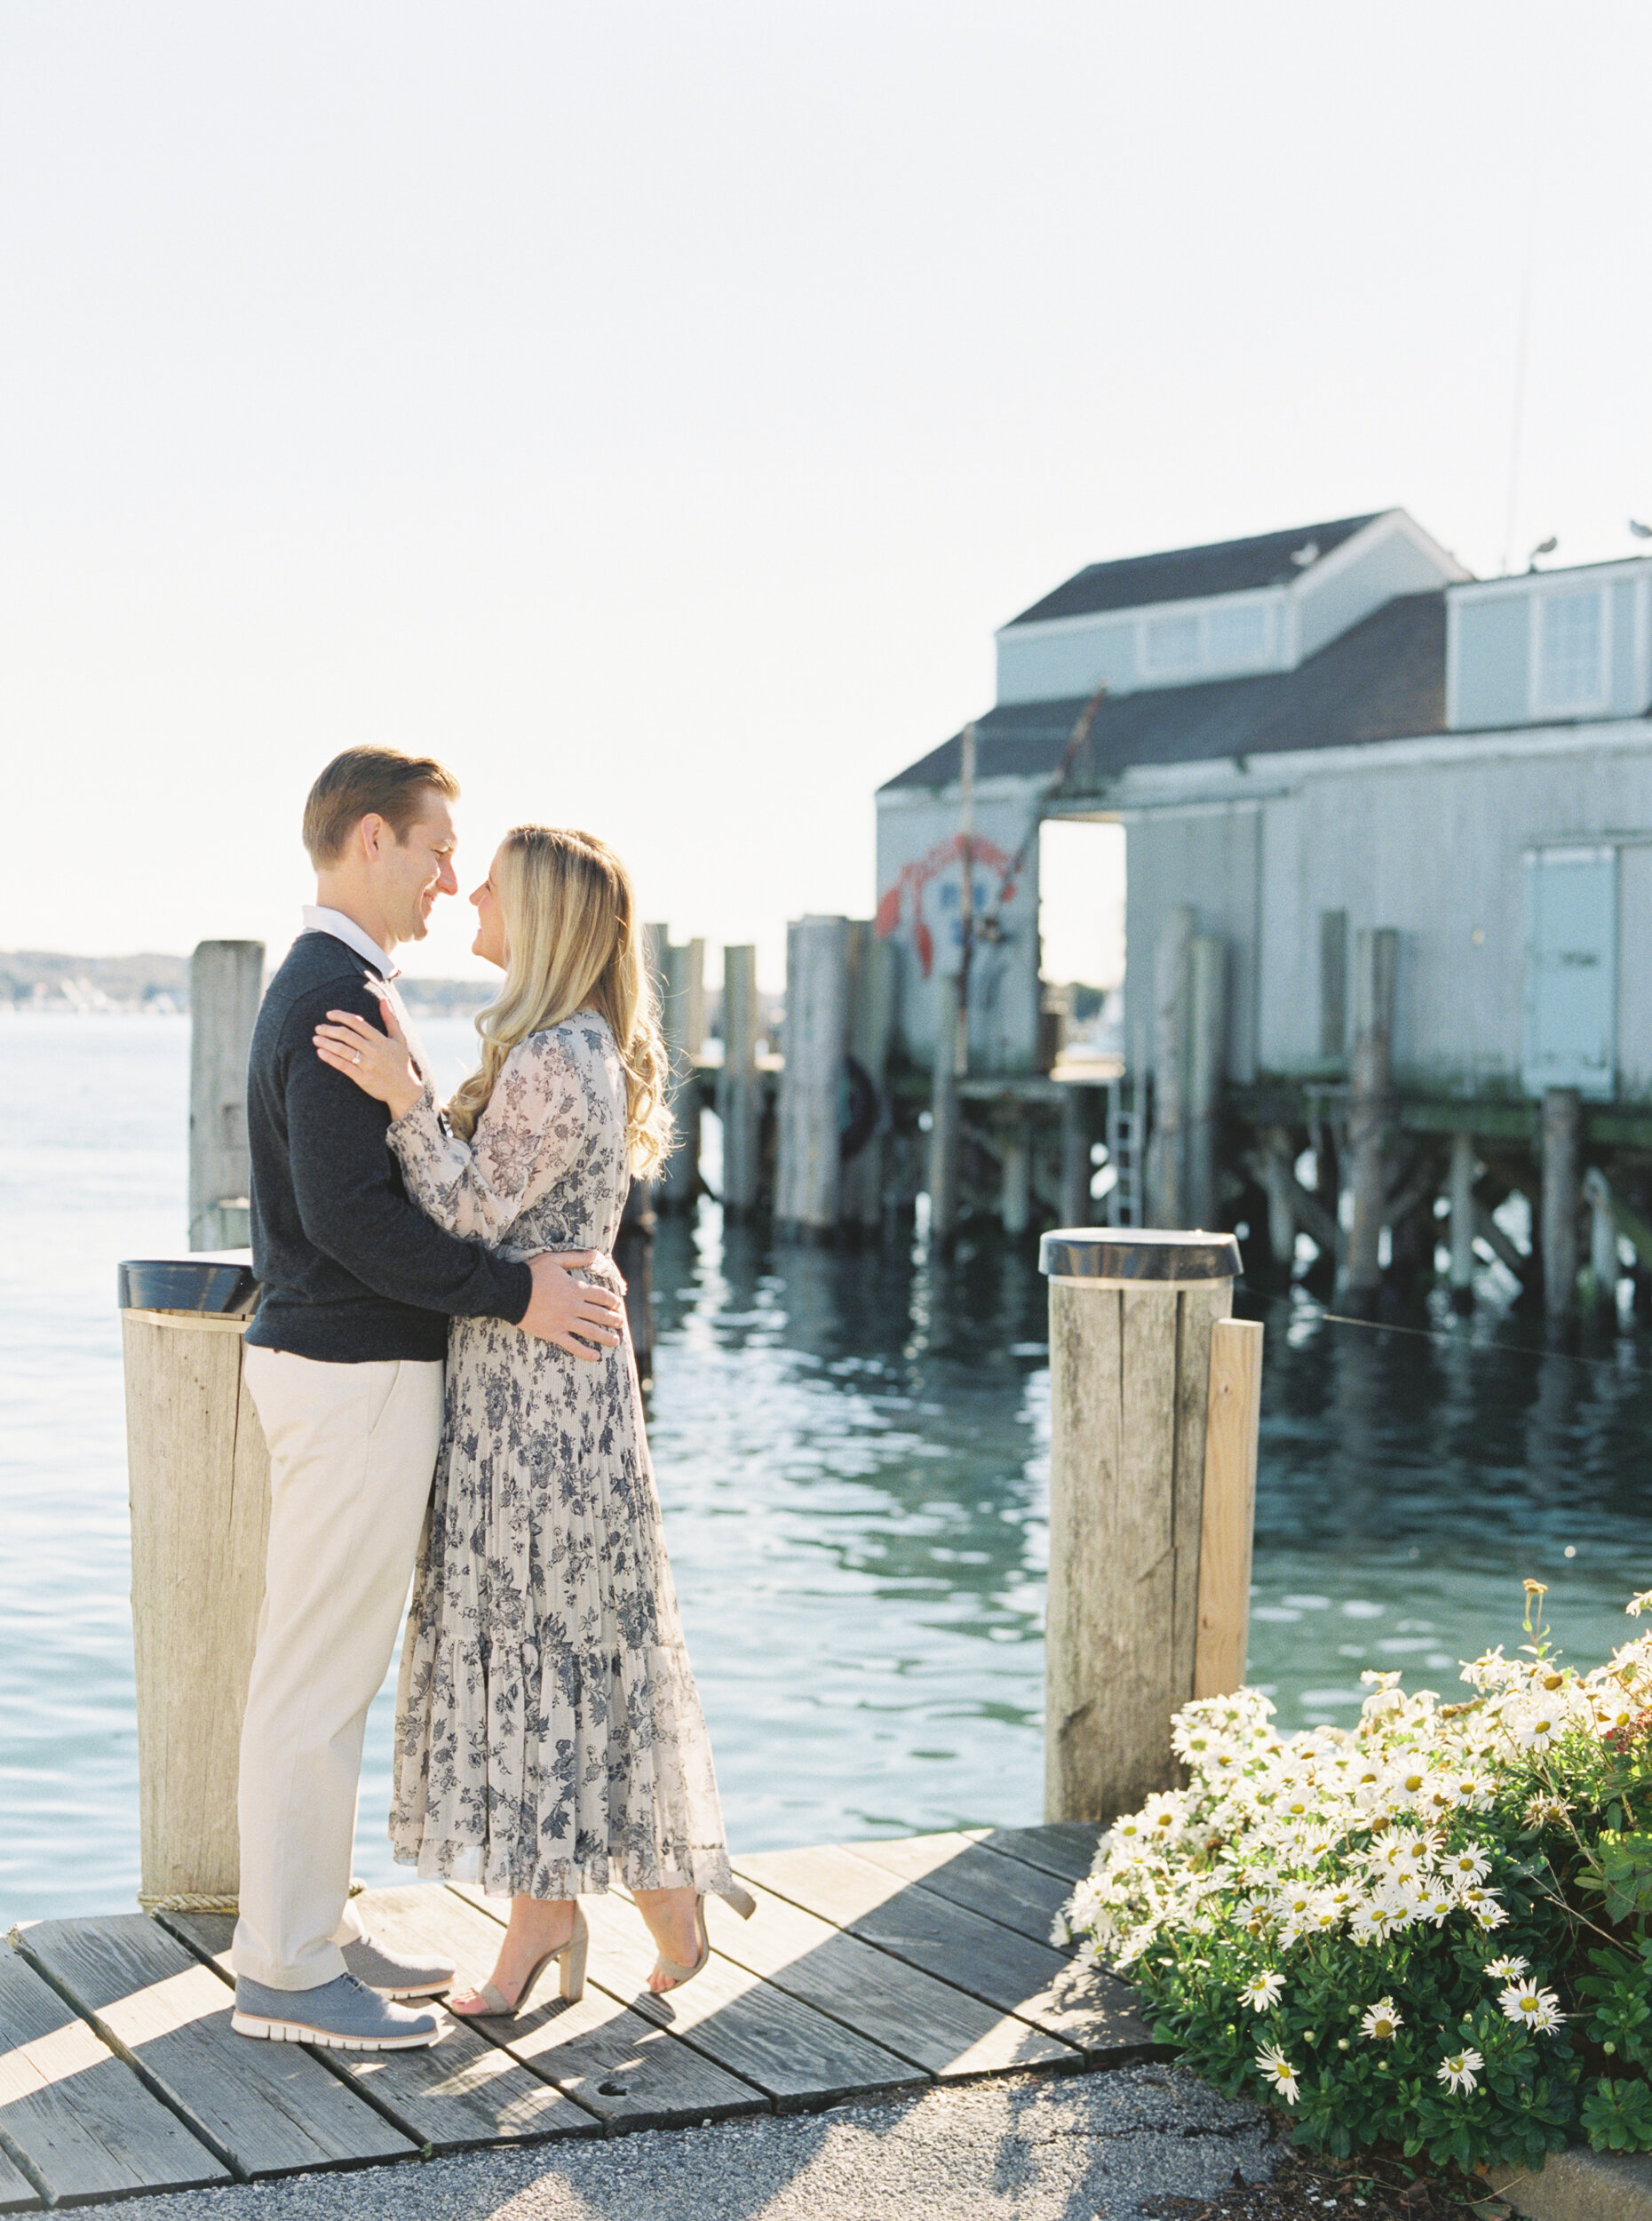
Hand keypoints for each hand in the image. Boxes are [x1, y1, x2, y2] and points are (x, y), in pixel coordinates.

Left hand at [313, 1001, 423, 1121]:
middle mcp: (374, 1051)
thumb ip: (390, 1019)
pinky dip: (331, 1059)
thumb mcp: (400, 1039)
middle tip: (318, 1027)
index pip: (358, 1023)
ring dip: (327, 1043)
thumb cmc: (401, 1062)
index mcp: (381, 1040)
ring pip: (343, 1050)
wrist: (405, 1090)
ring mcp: (368, 1065)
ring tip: (316, 1039)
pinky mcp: (363, 1078)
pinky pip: (343, 1066)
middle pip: (347, 1035)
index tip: (329, 1014)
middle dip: (330, 1029)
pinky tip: (320, 1053)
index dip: (342, 1016)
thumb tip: (384, 999)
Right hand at [521, 1252, 625, 1359]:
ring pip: (590, 1331)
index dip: (612, 1301)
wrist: (509, 1292)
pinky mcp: (553, 1333)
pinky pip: (572, 1345)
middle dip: (613, 1319)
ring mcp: (564, 1321)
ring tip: (615, 1341)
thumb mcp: (554, 1260)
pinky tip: (596, 1357)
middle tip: (620, 1323)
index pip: (601, 1296)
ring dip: (605, 1337)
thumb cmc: (531, 1273)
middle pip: (600, 1315)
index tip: (618, 1305)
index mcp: (575, 1289)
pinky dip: (585, 1352)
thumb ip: (576, 1258)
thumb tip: (595, 1254)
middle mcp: (573, 1307)